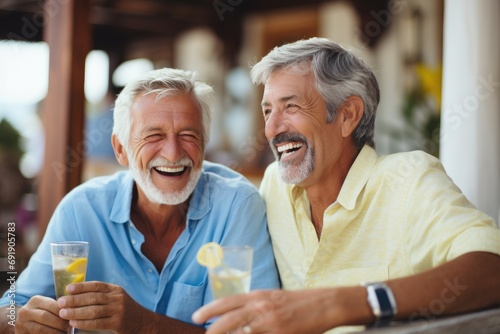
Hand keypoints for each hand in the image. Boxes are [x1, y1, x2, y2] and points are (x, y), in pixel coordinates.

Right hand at [15, 295, 69, 333]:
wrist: (25, 323)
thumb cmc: (42, 313)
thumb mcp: (47, 306)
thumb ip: (57, 307)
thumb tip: (74, 311)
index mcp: (35, 300)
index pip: (52, 305)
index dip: (63, 313)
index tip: (72, 318)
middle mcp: (26, 310)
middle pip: (46, 317)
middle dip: (60, 323)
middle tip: (69, 328)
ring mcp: (21, 323)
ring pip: (41, 329)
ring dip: (55, 332)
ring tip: (64, 333)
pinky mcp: (21, 333)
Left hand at [57, 281, 154, 333]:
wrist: (142, 322)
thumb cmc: (124, 310)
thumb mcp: (116, 298)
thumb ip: (101, 296)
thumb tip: (76, 296)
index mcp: (115, 290)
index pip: (97, 285)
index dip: (82, 286)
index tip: (68, 289)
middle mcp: (117, 298)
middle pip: (93, 297)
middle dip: (75, 300)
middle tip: (60, 302)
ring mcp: (118, 310)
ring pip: (93, 310)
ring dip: (76, 312)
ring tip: (63, 313)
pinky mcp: (117, 323)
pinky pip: (97, 322)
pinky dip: (84, 323)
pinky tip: (74, 322)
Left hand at [192, 289, 345, 333]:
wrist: (325, 304)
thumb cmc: (299, 301)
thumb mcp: (273, 297)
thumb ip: (255, 306)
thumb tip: (236, 317)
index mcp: (259, 296)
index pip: (227, 302)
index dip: (209, 310)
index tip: (196, 317)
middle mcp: (261, 308)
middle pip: (229, 320)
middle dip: (213, 330)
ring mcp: (270, 324)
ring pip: (241, 333)